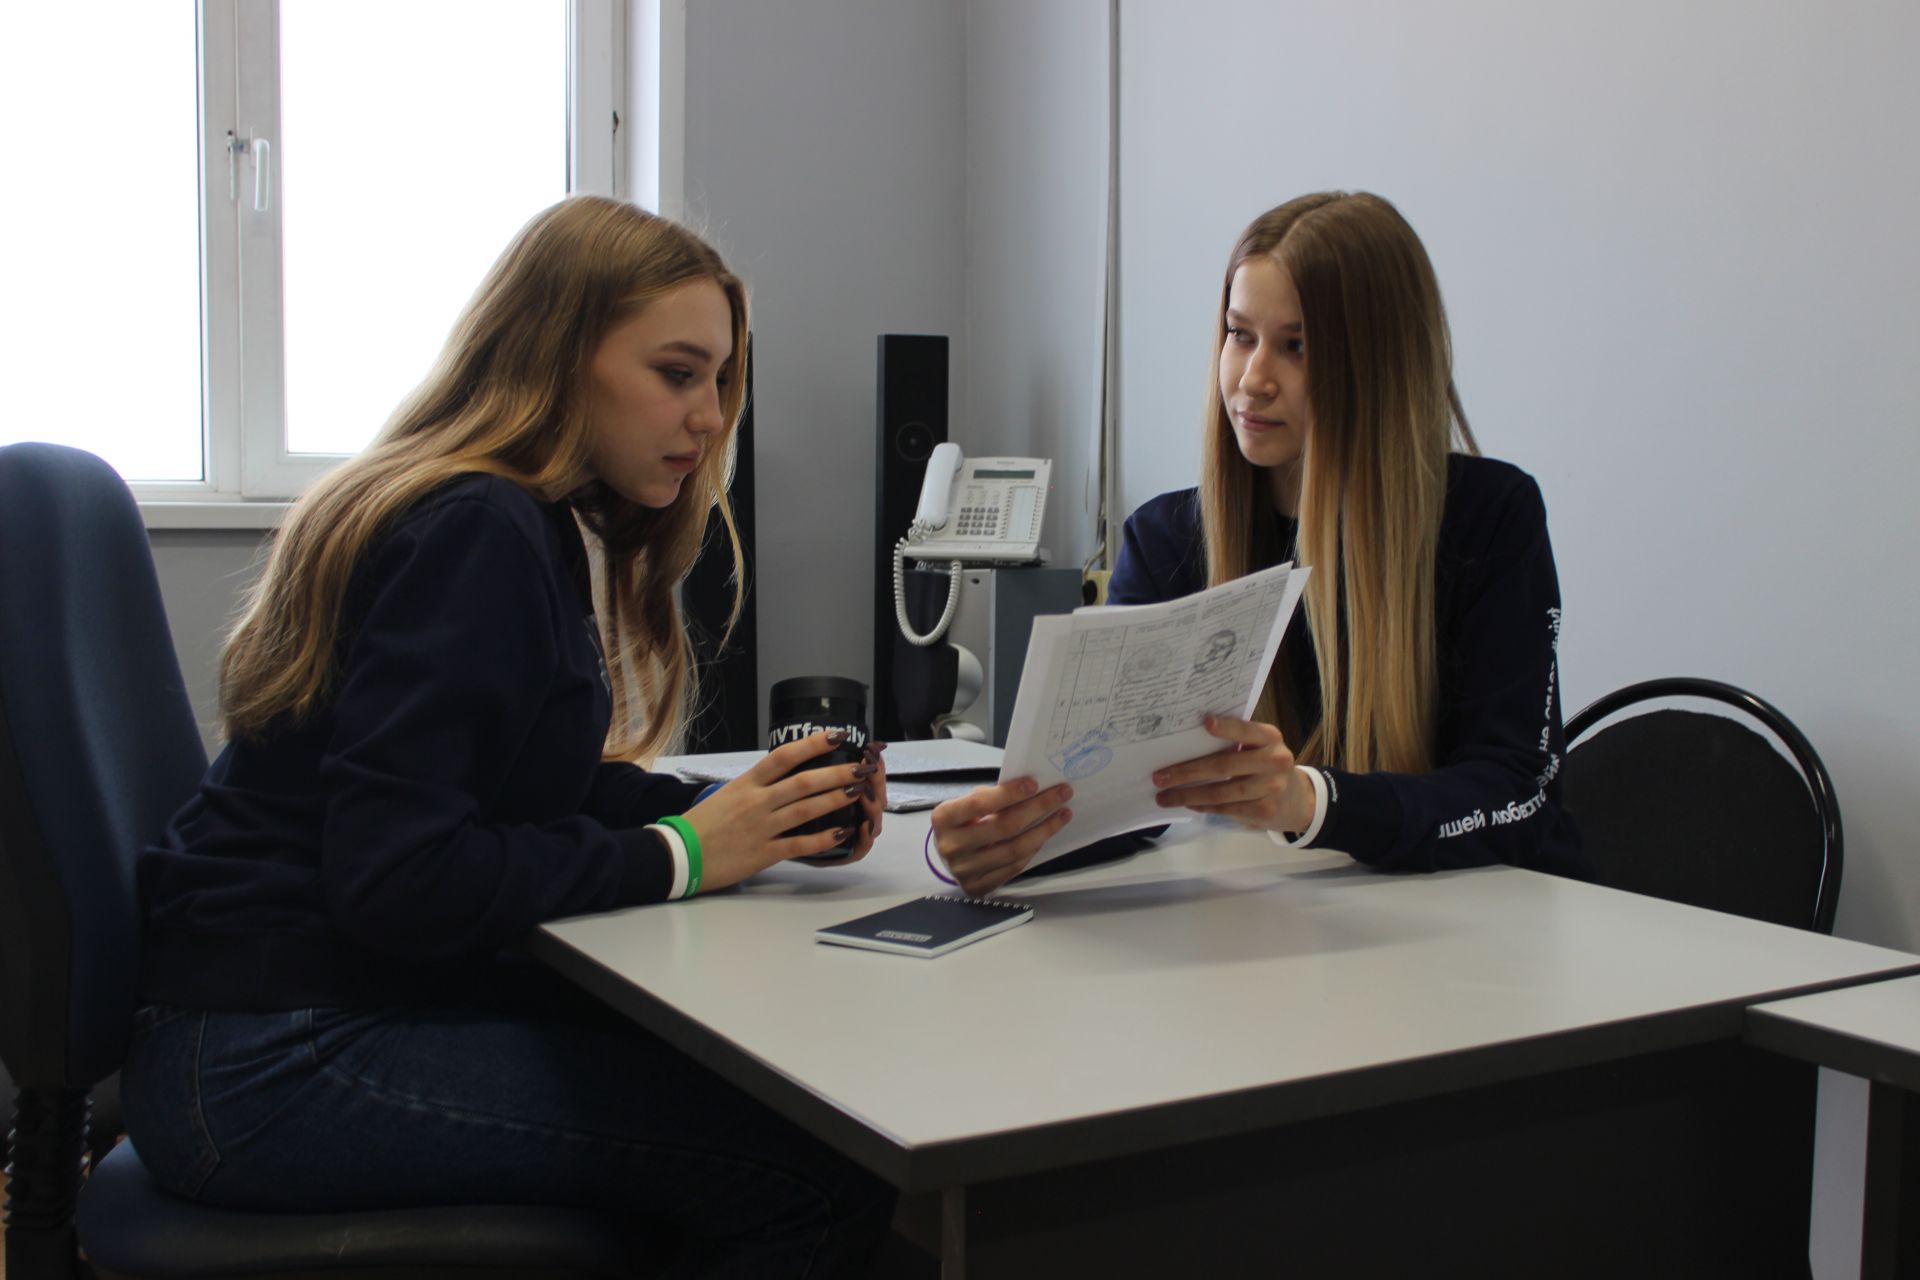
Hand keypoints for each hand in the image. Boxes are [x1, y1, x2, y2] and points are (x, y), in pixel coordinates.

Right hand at [682, 731, 880, 890]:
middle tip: (859, 766)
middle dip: (835, 773)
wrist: (678, 854)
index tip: (836, 736)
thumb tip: (787, 775)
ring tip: (857, 791)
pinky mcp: (764, 854)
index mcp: (746, 784)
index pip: (783, 757)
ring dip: (835, 799)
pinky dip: (823, 839)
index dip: (812, 744)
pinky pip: (800, 845)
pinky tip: (842, 832)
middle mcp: (756, 802)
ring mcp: (761, 828)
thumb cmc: (702, 824)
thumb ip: (757, 786)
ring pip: (806, 810)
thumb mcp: (727, 794)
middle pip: (802, 782)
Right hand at [930, 777, 1072, 895]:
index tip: (1035, 783)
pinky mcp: (976, 887)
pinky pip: (1014, 867)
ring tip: (1062, 814)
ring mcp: (963, 870)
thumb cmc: (962, 821)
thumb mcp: (966, 803)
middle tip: (1062, 794)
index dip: (1009, 793)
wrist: (947, 852)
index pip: (980, 803)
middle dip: (1038, 807)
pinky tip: (1045, 834)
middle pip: (1004, 827)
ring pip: (1014, 850)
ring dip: (1044, 830)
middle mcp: (951, 846)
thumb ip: (991, 797)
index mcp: (944, 818)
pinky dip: (1033, 849)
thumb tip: (1031, 790)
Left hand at [1152, 714, 1314, 833]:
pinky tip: (1187, 804)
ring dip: (1188, 795)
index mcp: (1270, 738)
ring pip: (1222, 792)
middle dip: (1187, 771)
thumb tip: (1187, 739)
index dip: (1227, 727)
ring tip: (1164, 797)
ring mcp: (1272, 788)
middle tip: (1159, 776)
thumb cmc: (1266, 766)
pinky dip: (1204, 806)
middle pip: (1225, 766)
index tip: (1204, 722)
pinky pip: (1227, 808)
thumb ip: (1237, 741)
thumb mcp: (1261, 747)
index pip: (1247, 730)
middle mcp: (1275, 761)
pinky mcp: (1265, 811)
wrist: (1297, 799)